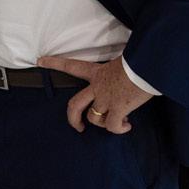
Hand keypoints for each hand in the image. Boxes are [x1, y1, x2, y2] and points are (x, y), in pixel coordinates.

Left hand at [36, 56, 152, 134]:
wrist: (149, 64)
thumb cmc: (140, 60)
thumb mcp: (123, 63)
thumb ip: (118, 71)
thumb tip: (128, 76)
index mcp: (97, 72)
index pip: (71, 66)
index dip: (54, 63)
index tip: (40, 61)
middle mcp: (97, 87)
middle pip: (75, 105)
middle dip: (73, 118)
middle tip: (77, 127)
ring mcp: (106, 99)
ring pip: (94, 118)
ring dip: (104, 124)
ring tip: (118, 122)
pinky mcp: (118, 109)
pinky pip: (112, 126)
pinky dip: (119, 129)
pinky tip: (126, 126)